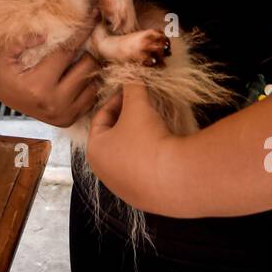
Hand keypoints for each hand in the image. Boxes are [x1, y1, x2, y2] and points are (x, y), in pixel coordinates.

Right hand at [0, 12, 100, 127]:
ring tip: (80, 61)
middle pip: (87, 68)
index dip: (82, 32)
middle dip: (86, 52)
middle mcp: (54, 103)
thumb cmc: (5, 74)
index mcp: (39, 86)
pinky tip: (79, 76)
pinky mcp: (69, 120)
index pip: (67, 52)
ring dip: (89, 70)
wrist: (4, 99)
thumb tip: (44, 35)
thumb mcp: (3, 56)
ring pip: (94, 84)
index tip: (94, 16)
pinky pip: (92, 99)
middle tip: (82, 45)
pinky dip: (89, 85)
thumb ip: (19, 42)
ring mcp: (64, 114)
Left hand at [84, 80, 178, 213]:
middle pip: (113, 137)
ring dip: (138, 139)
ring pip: (127, 155)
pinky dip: (150, 158)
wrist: (176, 178)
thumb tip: (133, 73)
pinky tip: (163, 149)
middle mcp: (104, 173)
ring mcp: (123, 188)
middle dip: (127, 120)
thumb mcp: (138, 106)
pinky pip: (143, 172)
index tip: (131, 91)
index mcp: (95, 151)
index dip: (116, 100)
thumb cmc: (148, 140)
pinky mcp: (143, 199)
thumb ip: (133, 87)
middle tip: (143, 107)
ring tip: (154, 126)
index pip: (100, 118)